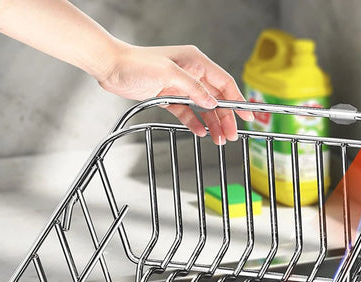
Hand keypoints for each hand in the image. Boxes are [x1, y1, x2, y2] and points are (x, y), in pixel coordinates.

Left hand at [98, 43, 254, 143]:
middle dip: (226, 118)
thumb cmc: (137, 64)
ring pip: (203, 108)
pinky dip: (195, 123)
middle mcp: (191, 74)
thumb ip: (193, 88)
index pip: (224, 83)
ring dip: (212, 124)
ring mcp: (180, 86)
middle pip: (216, 99)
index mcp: (196, 62)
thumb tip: (213, 103)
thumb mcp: (169, 74)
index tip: (248, 116)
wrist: (112, 67)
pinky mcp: (168, 97)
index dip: (238, 100)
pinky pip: (187, 113)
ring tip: (219, 140)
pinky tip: (201, 133)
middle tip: (232, 136)